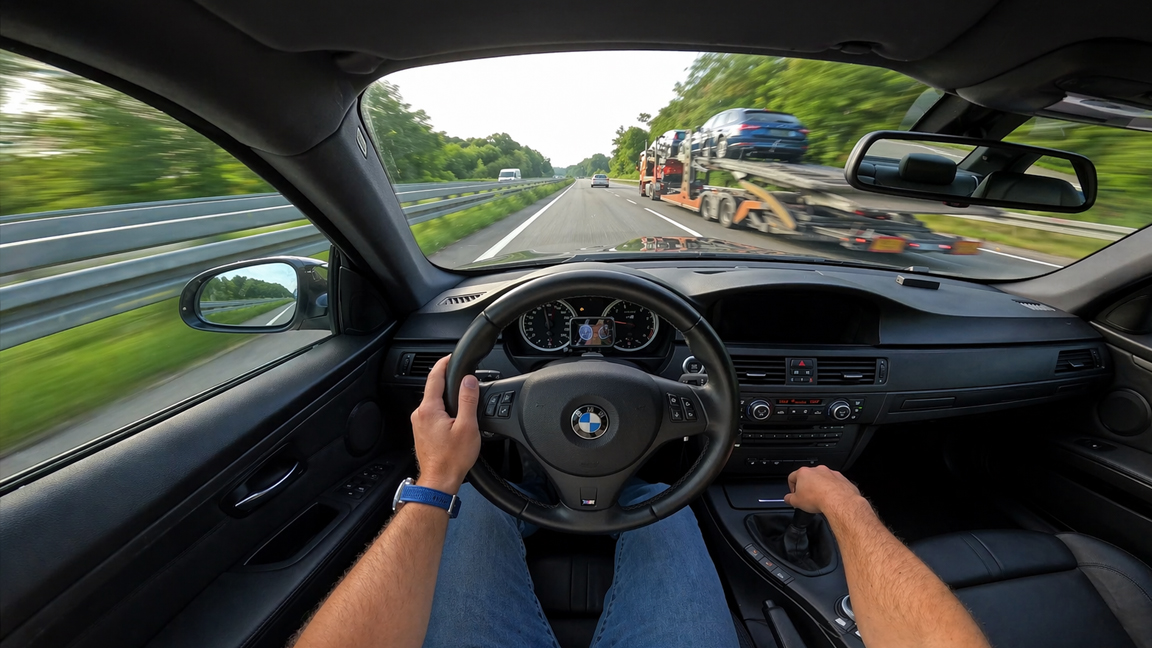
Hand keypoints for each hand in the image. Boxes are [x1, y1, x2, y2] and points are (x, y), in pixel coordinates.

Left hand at [409, 355, 480, 494]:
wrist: (439, 482)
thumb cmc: (452, 459)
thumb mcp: (467, 426)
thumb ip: (468, 400)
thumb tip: (468, 380)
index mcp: (429, 409)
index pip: (434, 377)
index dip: (444, 364)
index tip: (451, 357)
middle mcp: (420, 414)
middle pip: (433, 388)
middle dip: (447, 380)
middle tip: (463, 376)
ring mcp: (419, 424)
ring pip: (433, 402)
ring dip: (446, 397)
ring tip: (462, 396)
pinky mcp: (422, 432)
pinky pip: (432, 413)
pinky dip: (443, 409)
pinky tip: (454, 417)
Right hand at [784, 465, 864, 515]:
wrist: (838, 500)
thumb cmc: (818, 498)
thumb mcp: (796, 502)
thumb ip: (789, 499)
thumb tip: (788, 499)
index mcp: (804, 473)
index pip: (792, 477)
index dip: (791, 487)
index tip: (794, 494)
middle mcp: (817, 470)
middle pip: (808, 477)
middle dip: (807, 487)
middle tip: (807, 498)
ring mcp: (829, 473)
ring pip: (821, 479)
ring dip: (820, 487)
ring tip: (820, 499)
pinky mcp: (840, 478)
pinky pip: (833, 482)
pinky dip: (831, 488)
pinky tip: (831, 498)